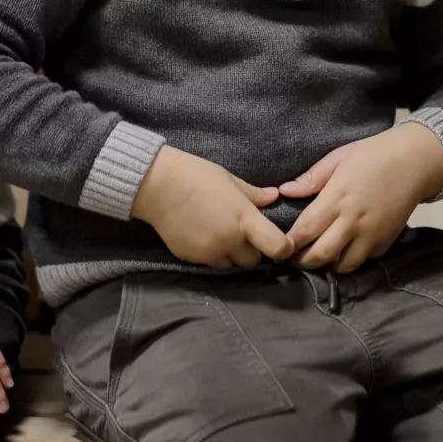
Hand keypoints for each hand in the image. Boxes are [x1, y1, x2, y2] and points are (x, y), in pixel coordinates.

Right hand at [132, 145, 293, 270]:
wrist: (158, 185)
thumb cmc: (197, 175)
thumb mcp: (230, 179)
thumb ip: (254, 194)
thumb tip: (274, 196)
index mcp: (244, 219)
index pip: (276, 247)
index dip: (284, 249)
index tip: (283, 245)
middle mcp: (229, 240)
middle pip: (252, 261)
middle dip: (252, 250)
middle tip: (244, 234)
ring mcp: (209, 252)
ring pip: (230, 266)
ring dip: (231, 255)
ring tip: (221, 234)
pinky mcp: (191, 258)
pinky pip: (209, 263)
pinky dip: (211, 254)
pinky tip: (203, 235)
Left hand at [279, 123, 442, 273]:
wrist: (415, 161)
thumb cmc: (375, 154)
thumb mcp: (339, 157)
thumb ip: (311, 177)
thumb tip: (285, 191)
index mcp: (337, 197)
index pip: (305, 230)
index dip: (289, 242)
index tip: (280, 244)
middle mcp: (353, 220)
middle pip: (321, 254)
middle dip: (303, 262)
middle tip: (293, 259)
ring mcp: (372, 233)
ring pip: (344, 265)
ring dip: (328, 264)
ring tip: (319, 256)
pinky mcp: (386, 240)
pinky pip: (365, 260)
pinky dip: (352, 259)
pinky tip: (345, 249)